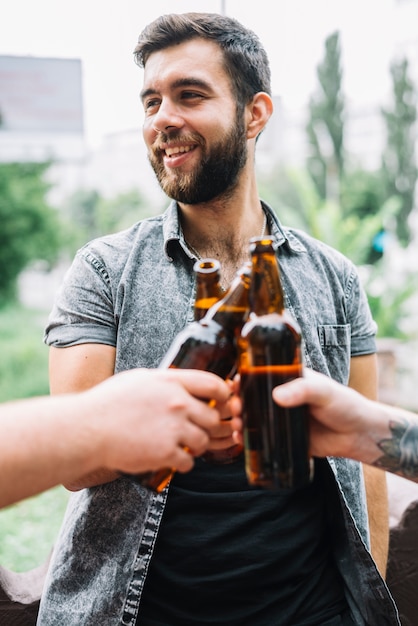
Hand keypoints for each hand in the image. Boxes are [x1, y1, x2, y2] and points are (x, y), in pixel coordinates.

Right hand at [83, 368, 230, 474]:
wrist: (88, 429)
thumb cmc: (108, 403)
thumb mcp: (140, 379)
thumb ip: (166, 381)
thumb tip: (181, 384)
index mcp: (171, 382)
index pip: (214, 384)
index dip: (224, 395)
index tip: (223, 403)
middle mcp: (177, 403)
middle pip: (213, 417)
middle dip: (207, 426)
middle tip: (194, 430)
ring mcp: (173, 429)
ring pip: (203, 441)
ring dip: (195, 446)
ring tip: (179, 445)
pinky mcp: (166, 453)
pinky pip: (189, 462)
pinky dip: (182, 463)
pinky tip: (169, 458)